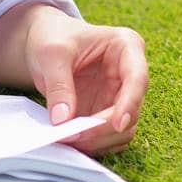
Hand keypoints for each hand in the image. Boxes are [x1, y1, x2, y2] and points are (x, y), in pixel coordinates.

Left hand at [23, 9, 148, 154]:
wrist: (44, 42)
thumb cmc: (54, 36)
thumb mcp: (52, 53)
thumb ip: (59, 85)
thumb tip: (63, 120)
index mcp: (126, 47)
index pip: (138, 78)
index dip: (130, 103)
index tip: (118, 124)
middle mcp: (129, 75)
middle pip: (131, 111)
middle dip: (104, 128)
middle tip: (74, 135)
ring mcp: (120, 97)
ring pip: (123, 131)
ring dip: (98, 141)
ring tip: (69, 138)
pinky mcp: (108, 115)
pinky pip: (109, 138)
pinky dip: (93, 145)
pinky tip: (73, 141)